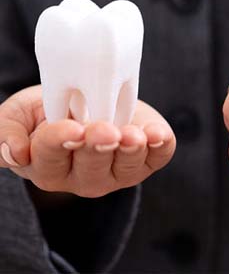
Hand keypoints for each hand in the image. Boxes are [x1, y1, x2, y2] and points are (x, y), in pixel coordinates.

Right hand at [0, 85, 175, 196]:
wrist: (90, 103)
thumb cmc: (53, 110)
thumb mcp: (22, 113)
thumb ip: (7, 130)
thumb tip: (15, 154)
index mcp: (50, 165)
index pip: (51, 158)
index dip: (60, 142)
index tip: (72, 128)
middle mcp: (84, 176)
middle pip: (92, 166)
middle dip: (99, 147)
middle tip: (106, 130)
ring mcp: (117, 172)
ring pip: (126, 167)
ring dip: (131, 151)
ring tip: (134, 135)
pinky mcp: (144, 161)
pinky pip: (157, 158)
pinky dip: (161, 147)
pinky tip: (159, 135)